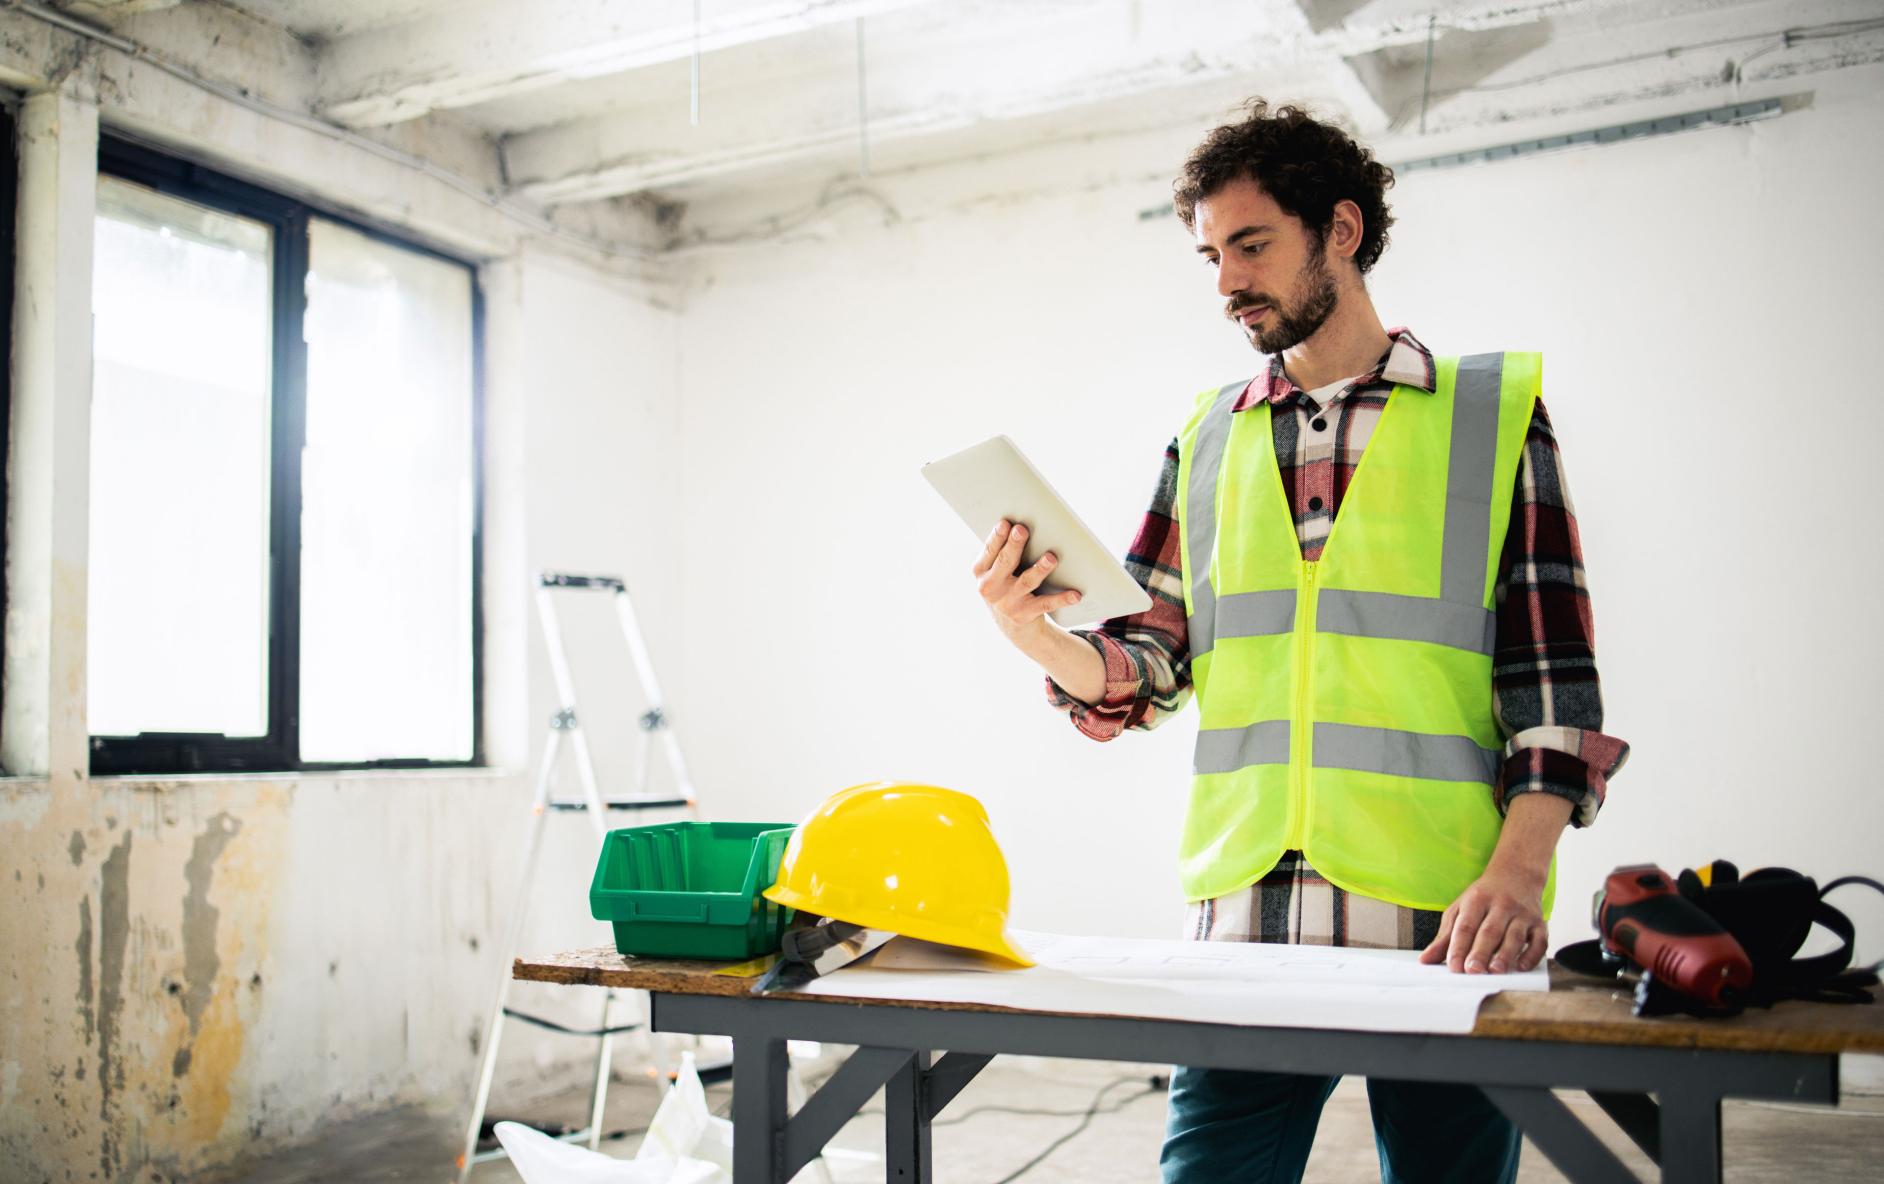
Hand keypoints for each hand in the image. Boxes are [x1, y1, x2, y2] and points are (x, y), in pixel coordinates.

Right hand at [972, 520, 1081, 644]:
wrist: (1014, 627)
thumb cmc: (1007, 586)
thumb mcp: (996, 571)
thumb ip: (1003, 551)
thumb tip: (1021, 524)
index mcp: (980, 571)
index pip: (989, 550)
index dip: (997, 536)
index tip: (1006, 523)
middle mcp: (990, 588)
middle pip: (1005, 562)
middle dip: (1014, 545)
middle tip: (1022, 530)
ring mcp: (1007, 603)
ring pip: (1027, 581)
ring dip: (1040, 569)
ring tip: (1051, 558)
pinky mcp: (1025, 614)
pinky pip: (1046, 604)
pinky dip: (1062, 599)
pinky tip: (1075, 594)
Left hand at [1418, 865, 1547, 974]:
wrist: (1517, 875)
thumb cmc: (1483, 898)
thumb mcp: (1460, 910)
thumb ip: (1445, 937)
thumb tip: (1425, 960)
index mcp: (1476, 900)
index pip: (1466, 926)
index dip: (1458, 947)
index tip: (1453, 967)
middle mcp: (1501, 905)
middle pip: (1489, 931)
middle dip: (1480, 952)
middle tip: (1472, 971)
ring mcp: (1522, 913)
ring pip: (1514, 936)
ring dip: (1505, 955)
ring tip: (1495, 971)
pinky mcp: (1539, 923)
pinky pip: (1539, 940)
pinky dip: (1532, 954)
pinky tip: (1522, 967)